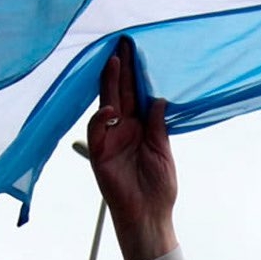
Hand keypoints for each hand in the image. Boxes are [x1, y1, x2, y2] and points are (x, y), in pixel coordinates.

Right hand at [86, 36, 178, 259]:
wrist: (149, 216)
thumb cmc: (159, 188)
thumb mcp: (163, 151)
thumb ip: (158, 125)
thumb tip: (158, 98)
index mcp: (140, 127)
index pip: (136, 94)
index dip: (136, 74)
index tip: (136, 50)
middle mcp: (124, 129)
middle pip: (120, 93)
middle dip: (120, 69)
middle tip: (121, 43)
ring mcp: (110, 139)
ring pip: (106, 104)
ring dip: (109, 83)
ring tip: (114, 61)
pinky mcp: (100, 154)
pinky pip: (97, 130)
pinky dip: (102, 118)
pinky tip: (111, 109)